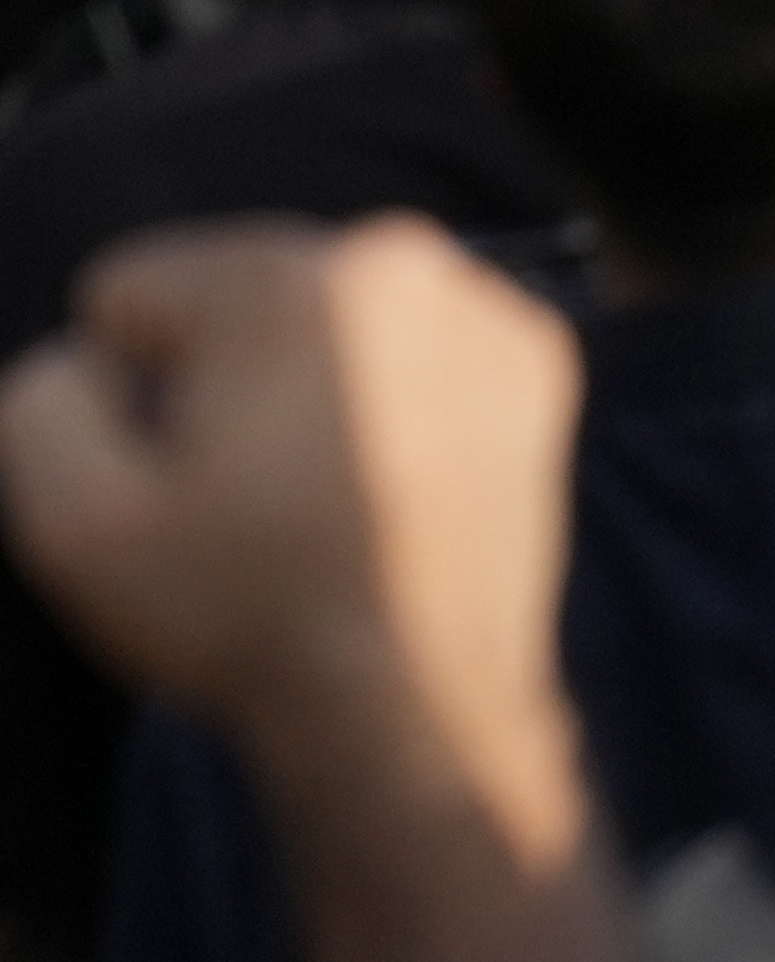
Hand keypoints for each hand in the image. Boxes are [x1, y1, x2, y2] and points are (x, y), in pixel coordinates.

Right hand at [0, 225, 588, 859]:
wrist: (410, 701)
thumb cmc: (240, 608)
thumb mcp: (72, 519)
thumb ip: (42, 400)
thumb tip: (84, 355)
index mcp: (288, 275)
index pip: (130, 292)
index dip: (121, 393)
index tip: (176, 472)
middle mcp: (409, 260)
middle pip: (237, 297)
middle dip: (218, 378)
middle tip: (244, 493)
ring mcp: (489, 310)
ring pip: (326, 325)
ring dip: (304, 389)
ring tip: (316, 499)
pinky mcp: (539, 368)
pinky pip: (411, 356)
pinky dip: (390, 404)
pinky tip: (388, 492)